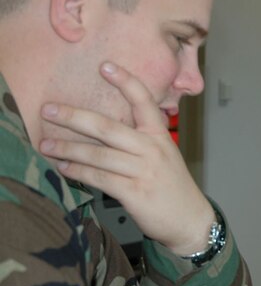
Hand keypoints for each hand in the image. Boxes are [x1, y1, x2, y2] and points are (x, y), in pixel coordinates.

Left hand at [39, 61, 213, 254]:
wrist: (189, 219)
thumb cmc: (172, 186)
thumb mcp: (164, 155)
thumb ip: (140, 139)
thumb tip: (103, 127)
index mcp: (160, 136)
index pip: (144, 102)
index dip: (126, 82)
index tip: (105, 65)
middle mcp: (153, 150)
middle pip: (109, 128)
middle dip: (75, 117)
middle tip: (49, 110)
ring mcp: (144, 171)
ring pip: (99, 154)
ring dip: (69, 149)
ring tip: (46, 145)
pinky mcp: (135, 193)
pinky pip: (100, 178)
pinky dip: (79, 172)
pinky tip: (64, 168)